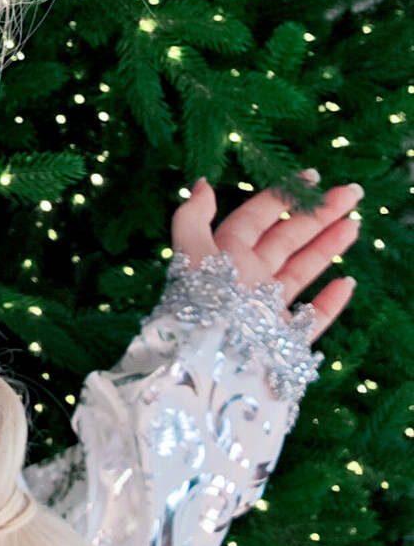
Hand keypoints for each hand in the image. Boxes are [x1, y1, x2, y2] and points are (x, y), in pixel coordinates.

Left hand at [171, 174, 361, 338]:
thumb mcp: (191, 251)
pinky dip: (330, 301)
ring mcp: (268, 310)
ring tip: (354, 224)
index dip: (282, 196)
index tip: (313, 178)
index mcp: (225, 255)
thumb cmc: (204, 303)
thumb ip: (193, 216)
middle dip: (317, 215)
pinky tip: (347, 282)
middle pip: (287, 239)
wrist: (214, 367)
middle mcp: (247, 280)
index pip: (256, 217)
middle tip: (350, 194)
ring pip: (302, 270)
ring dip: (327, 247)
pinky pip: (313, 318)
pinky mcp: (285, 342)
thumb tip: (203, 183)